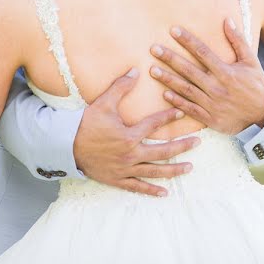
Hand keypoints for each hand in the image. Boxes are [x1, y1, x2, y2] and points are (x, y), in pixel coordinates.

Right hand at [72, 68, 199, 196]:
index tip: (182, 111)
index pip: (154, 125)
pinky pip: (138, 187)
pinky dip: (151, 190)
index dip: (169, 117)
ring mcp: (125, 169)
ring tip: (189, 168)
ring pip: (155, 171)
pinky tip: (165, 192)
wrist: (66, 147)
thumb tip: (135, 70)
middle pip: (163, 152)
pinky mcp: (118, 180)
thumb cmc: (85, 124)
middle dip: (182, 147)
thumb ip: (121, 87)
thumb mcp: (103, 103)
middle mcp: (131, 155)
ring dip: (174, 170)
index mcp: (129, 136)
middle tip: (198, 143)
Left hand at [149, 19, 263, 134]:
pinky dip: (177, 102)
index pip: (203, 52)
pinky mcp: (210, 118)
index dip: (187, 40)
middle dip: (170, 59)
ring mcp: (212, 104)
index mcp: (227, 72)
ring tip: (153, 70)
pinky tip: (164, 94)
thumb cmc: (256, 85)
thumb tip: (227, 20)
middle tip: (153, 49)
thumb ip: (238, 41)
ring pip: (186, 90)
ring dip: (168, 80)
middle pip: (189, 70)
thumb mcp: (251, 61)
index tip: (173, 30)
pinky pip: (190, 109)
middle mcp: (217, 87)